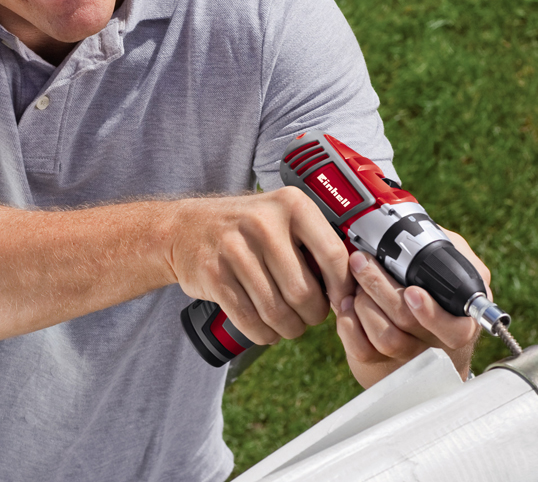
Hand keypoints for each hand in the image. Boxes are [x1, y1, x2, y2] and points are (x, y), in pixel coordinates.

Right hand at [167, 188, 354, 345]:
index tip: (338, 301)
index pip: (333, 256)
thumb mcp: (279, 216)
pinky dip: (263, 334)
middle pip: (305, 292)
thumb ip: (314, 241)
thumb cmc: (243, 228)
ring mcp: (235, 249)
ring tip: (287, 324)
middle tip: (307, 315)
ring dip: (288, 329)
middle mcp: (263, 223)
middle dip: (311, 315)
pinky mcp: (214, 275)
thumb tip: (354, 284)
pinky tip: (265, 329)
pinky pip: (251, 321)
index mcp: (290, 204)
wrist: (183, 228)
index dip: (342, 289)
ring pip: (278, 312)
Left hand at [335, 227, 487, 386]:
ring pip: (386, 338)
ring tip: (356, 284)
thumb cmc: (432, 289)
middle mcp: (437, 342)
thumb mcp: (448, 266)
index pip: (456, 328)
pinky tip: (346, 306)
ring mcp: (409, 356)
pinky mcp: (380, 364)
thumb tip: (421, 229)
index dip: (431, 313)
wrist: (417, 334)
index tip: (411, 293)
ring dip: (364, 305)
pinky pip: (362, 351)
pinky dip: (349, 325)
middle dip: (379, 287)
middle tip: (360, 261)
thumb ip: (443, 248)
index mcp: (462, 319)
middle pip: (408, 322)